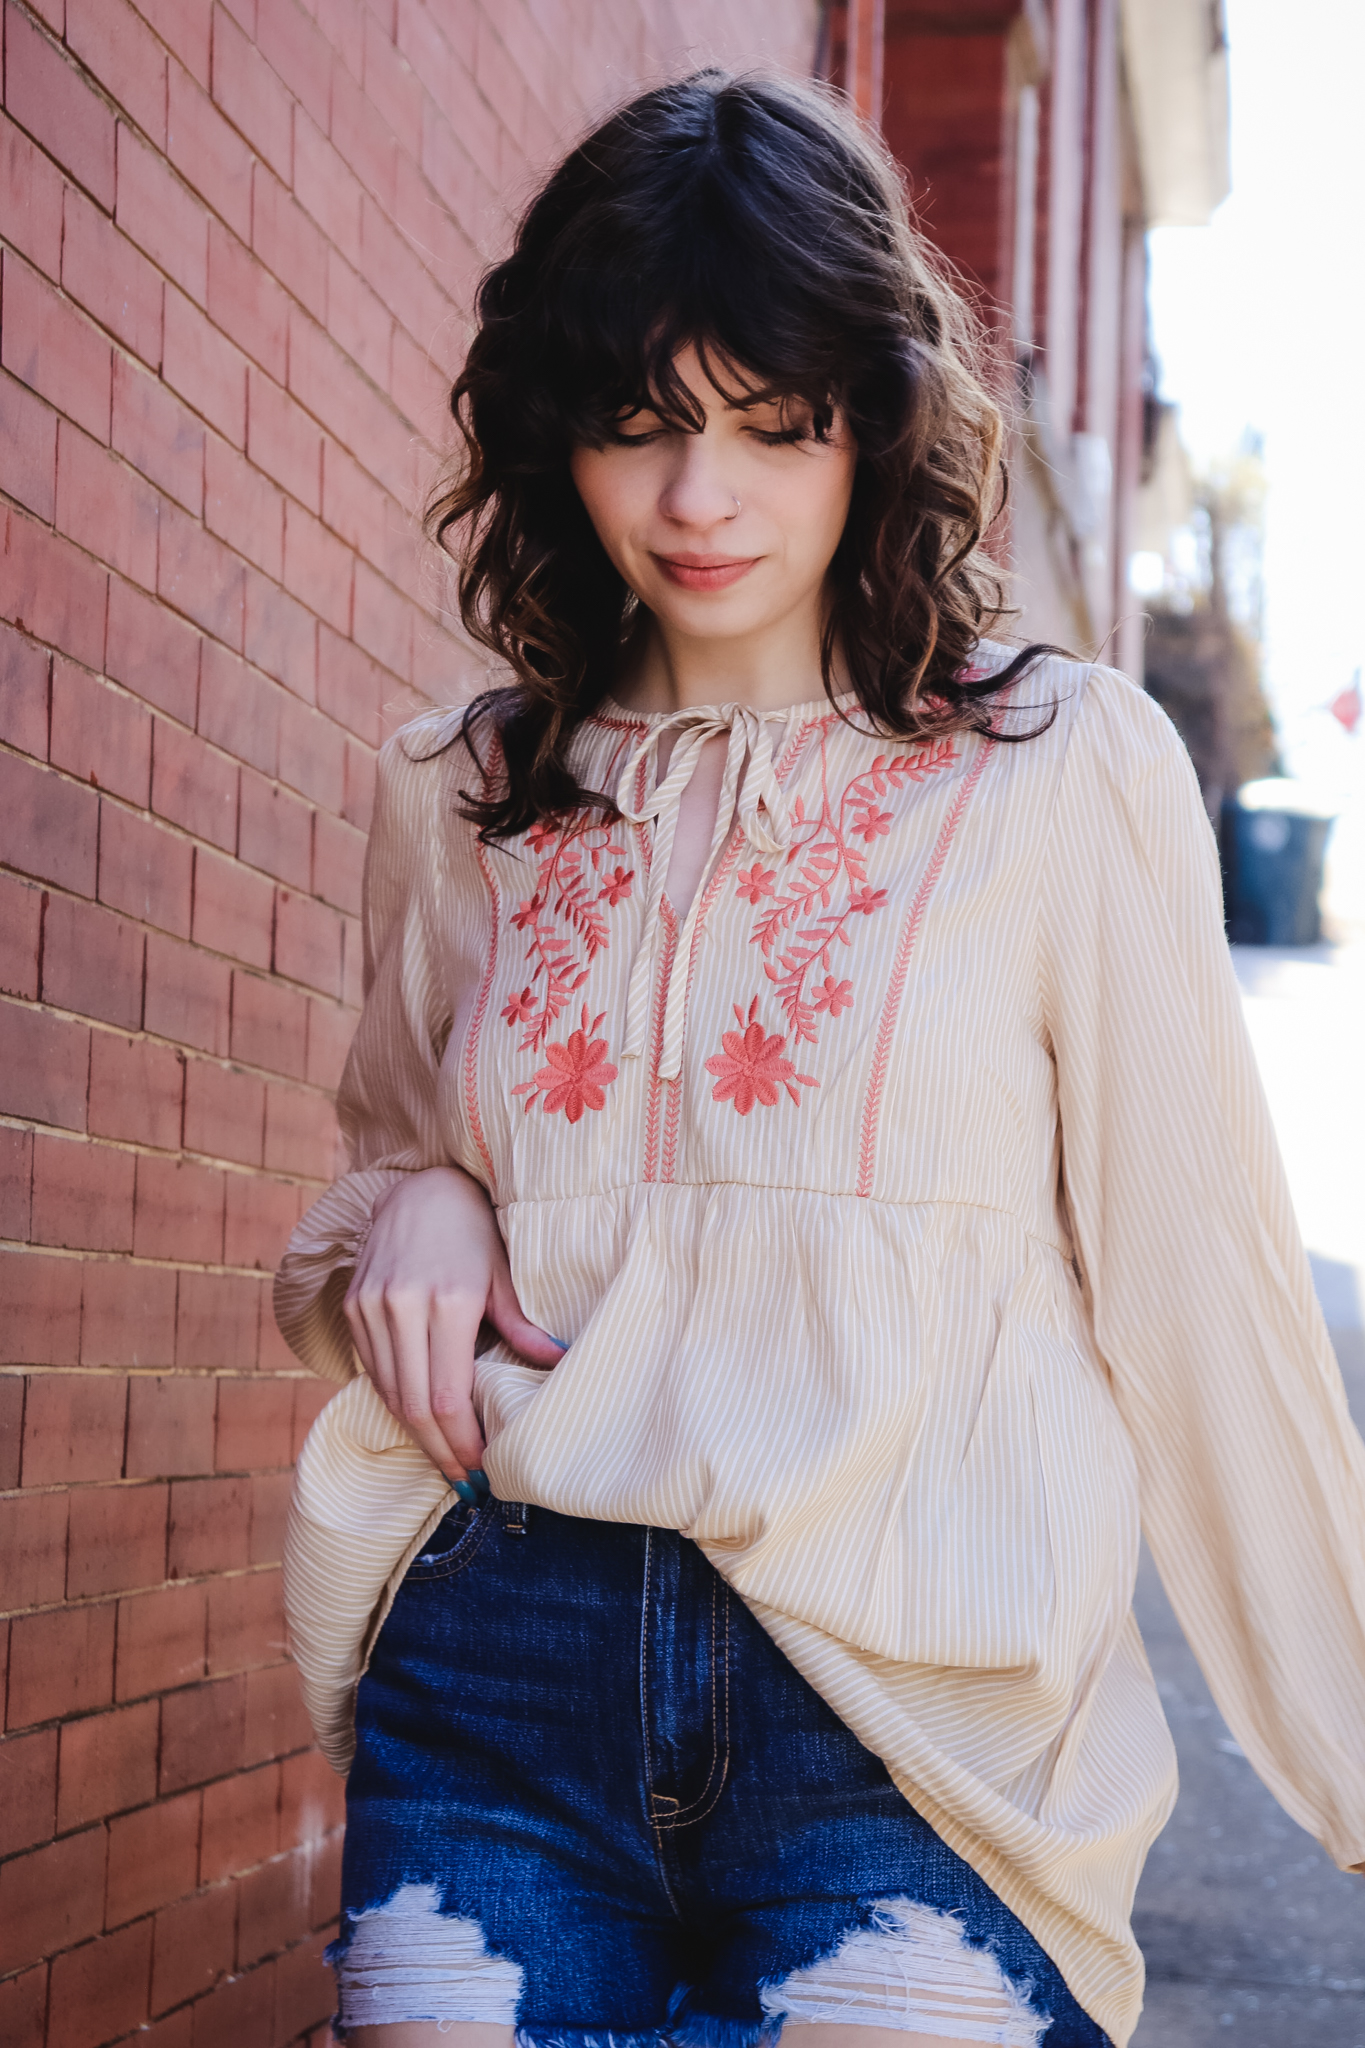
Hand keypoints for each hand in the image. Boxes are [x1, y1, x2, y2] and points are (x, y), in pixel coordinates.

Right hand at [343, 1166, 564, 1481]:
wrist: (421, 1188)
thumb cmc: (474, 1232)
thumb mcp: (505, 1276)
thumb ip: (523, 1327)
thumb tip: (558, 1364)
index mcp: (448, 1301)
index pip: (448, 1397)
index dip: (462, 1442)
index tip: (481, 1469)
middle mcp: (401, 1306)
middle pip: (415, 1405)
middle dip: (440, 1451)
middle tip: (464, 1480)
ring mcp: (370, 1307)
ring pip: (389, 1393)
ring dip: (416, 1434)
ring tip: (445, 1459)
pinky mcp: (352, 1307)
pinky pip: (372, 1370)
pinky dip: (395, 1400)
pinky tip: (419, 1419)